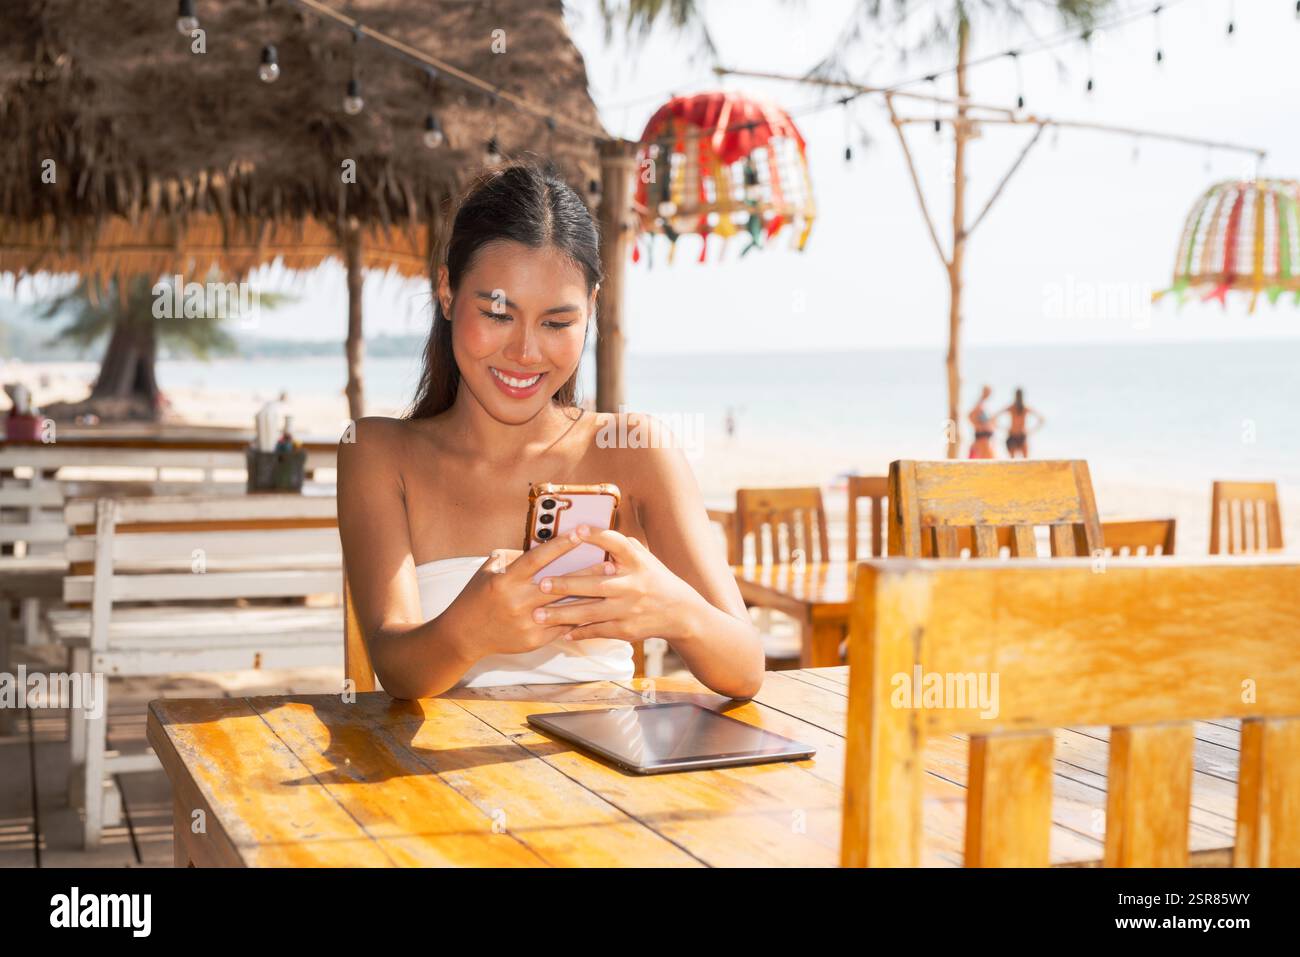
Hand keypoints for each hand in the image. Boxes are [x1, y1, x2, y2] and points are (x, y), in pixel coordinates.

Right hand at [438, 529, 599, 658]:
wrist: (464, 635)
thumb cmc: (477, 597)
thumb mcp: (488, 571)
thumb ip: (512, 557)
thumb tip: (541, 544)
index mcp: (506, 580)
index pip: (538, 558)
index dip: (560, 545)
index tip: (581, 533)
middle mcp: (517, 601)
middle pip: (559, 584)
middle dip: (586, 573)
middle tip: (611, 562)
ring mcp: (526, 623)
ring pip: (565, 607)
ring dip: (589, 596)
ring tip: (611, 586)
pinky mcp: (533, 640)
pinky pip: (561, 626)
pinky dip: (577, 617)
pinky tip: (596, 609)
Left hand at [532, 525, 702, 642]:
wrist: (680, 613)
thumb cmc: (654, 579)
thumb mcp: (644, 558)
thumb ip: (620, 546)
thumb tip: (589, 531)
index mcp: (636, 561)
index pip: (615, 543)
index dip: (596, 535)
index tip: (575, 531)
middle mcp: (632, 584)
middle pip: (594, 584)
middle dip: (565, 585)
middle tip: (541, 584)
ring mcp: (628, 609)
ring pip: (589, 612)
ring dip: (561, 614)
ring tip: (538, 614)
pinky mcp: (626, 629)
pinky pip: (596, 630)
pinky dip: (578, 632)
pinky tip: (560, 631)